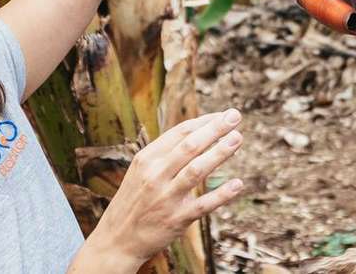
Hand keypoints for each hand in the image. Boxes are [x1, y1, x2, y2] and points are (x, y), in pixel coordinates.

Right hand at [84, 109, 247, 265]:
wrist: (116, 240)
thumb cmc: (135, 200)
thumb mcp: (141, 171)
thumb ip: (166, 153)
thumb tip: (199, 131)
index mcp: (147, 159)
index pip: (179, 133)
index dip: (204, 121)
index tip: (224, 115)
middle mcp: (155, 175)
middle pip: (189, 146)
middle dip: (214, 129)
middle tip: (235, 116)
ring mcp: (166, 197)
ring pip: (196, 170)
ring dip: (219, 153)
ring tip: (237, 138)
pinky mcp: (176, 220)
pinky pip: (202, 204)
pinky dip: (221, 194)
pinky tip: (238, 183)